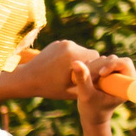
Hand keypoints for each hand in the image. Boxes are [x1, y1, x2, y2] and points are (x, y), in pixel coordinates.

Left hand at [0, 39, 133, 108]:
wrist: (27, 78)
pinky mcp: (58, 42)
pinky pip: (71, 48)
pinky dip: (70, 56)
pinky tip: (63, 66)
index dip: (97, 70)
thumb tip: (107, 84)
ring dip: (80, 60)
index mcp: (75, 59)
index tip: (93, 79)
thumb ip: (90, 85)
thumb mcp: (72, 92)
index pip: (97, 60)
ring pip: (81, 50)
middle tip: (84, 76)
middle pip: (90, 54)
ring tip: (71, 72)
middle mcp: (71, 47)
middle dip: (89, 64)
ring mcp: (63, 43)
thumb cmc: (50, 88)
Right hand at [68, 52, 134, 121]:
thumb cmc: (91, 109)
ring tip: (86, 80)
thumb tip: (75, 62)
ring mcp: (115, 73)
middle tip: (89, 78)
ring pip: (105, 59)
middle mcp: (123, 77)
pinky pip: (98, 61)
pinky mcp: (107, 72)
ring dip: (93, 66)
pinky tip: (85, 77)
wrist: (91, 116)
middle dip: (99, 66)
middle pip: (113, 59)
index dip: (112, 64)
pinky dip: (90, 66)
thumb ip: (82, 78)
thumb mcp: (86, 94)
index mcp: (126, 84)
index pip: (125, 63)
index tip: (101, 74)